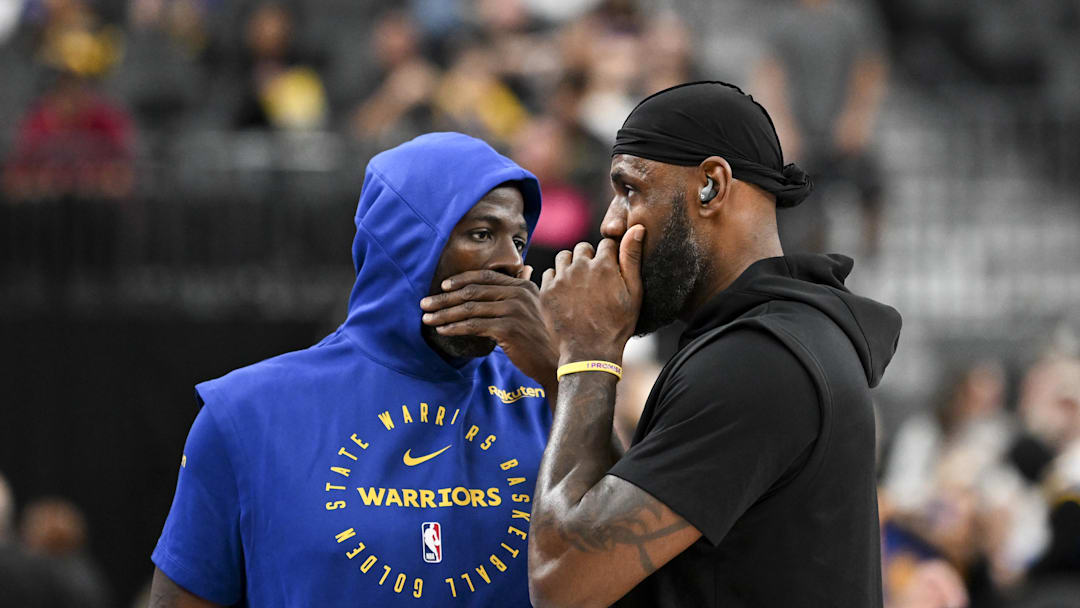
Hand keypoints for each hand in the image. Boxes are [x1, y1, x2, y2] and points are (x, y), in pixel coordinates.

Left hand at [420, 267, 557, 388]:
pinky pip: (474, 326)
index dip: (461, 279)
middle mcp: (518, 294)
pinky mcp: (508, 328)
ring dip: (444, 313)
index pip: (486, 276)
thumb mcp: (534, 309)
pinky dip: (455, 328)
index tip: (443, 286)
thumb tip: (521, 271)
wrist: (555, 362)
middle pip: (473, 291)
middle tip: (425, 304)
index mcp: (523, 286)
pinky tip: (443, 330)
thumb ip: (521, 292)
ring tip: (428, 318)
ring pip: (470, 309)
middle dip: (445, 298)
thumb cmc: (542, 338)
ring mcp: (513, 310)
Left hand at [540, 225, 643, 364]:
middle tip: (594, 280)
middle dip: (589, 259)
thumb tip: (637, 227)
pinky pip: (549, 273)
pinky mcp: (546, 291)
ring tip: (578, 284)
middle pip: (583, 248)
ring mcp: (561, 279)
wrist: (589, 352)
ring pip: (563, 257)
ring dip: (571, 265)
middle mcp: (580, 267)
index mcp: (604, 265)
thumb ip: (632, 258)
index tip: (610, 271)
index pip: (606, 244)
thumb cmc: (617, 325)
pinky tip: (565, 294)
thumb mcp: (634, 293)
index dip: (610, 257)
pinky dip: (556, 279)